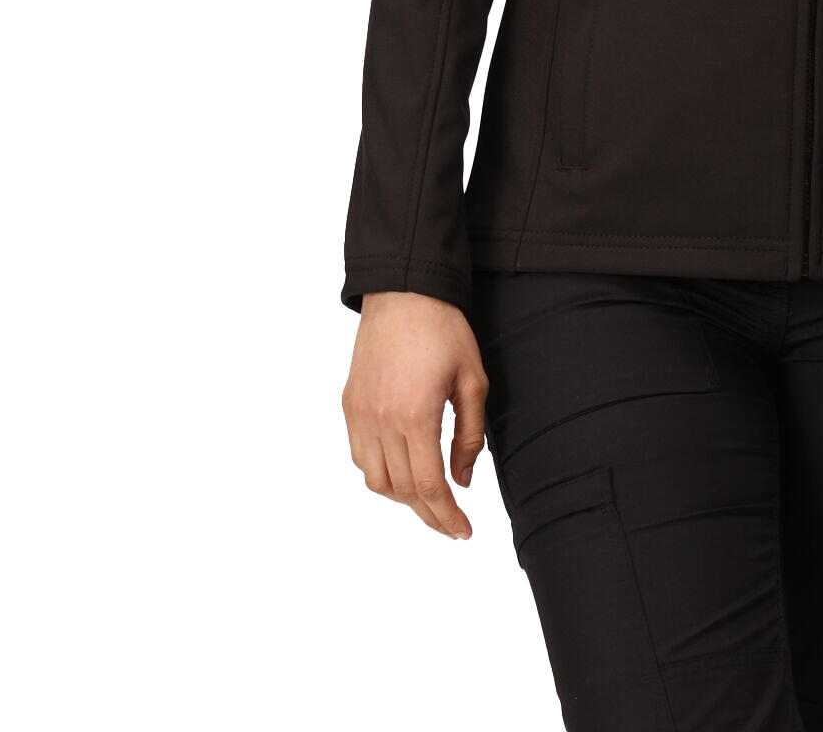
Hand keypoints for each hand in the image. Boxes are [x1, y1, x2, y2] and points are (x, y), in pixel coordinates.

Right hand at [343, 290, 488, 538]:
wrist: (404, 291)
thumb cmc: (444, 329)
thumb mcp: (473, 380)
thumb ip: (469, 434)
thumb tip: (462, 480)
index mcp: (415, 415)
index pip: (428, 487)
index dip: (446, 516)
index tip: (463, 531)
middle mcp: (381, 420)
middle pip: (402, 491)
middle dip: (429, 514)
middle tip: (452, 523)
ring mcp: (360, 414)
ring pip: (375, 480)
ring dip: (402, 497)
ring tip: (428, 497)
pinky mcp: (349, 404)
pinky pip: (360, 456)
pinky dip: (380, 473)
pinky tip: (402, 468)